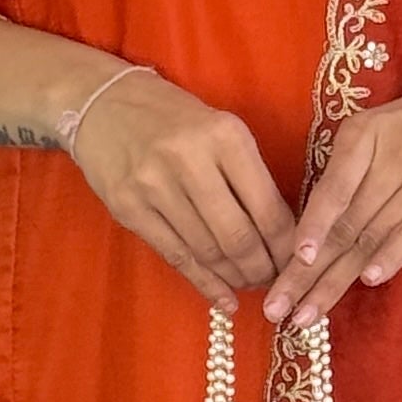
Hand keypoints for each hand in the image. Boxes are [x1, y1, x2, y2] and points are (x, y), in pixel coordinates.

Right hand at [68, 68, 296, 300]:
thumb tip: (285, 235)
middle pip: (238, 236)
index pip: (267, 207)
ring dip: (235, 277)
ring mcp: (154, 186)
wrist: (105, 103)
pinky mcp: (128, 207)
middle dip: (263, 269)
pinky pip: (176, 256)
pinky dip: (205, 283)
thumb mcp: (222, 131)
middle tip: (274, 281)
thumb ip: (250, 176)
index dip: (286, 246)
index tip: (297, 264)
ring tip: (250, 283)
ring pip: (207, 251)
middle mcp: (189, 160)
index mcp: (225, 136)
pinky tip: (223, 298)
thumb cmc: (176, 119)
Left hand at [264, 67, 401, 330]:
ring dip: (337, 280)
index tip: (291, 261)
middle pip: (345, 225)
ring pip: (371, 238)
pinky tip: (368, 280)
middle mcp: (391, 157)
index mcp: (363, 135)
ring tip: (308, 314)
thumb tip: (309, 229)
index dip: (311, 227)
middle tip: (279, 309)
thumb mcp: (375, 129)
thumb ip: (345, 170)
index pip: (331, 191)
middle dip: (307, 273)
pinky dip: (389, 258)